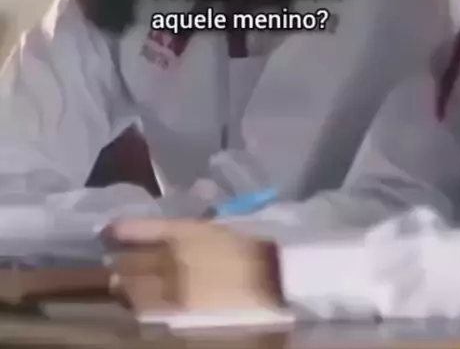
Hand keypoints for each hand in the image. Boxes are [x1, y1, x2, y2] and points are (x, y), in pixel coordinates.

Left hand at [107, 219, 282, 314]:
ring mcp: (175, 284)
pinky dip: (139, 304)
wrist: (272, 274)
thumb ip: (183, 232)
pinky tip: (136, 303)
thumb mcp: (212, 228)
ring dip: (125, 285)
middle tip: (115, 264)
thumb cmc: (246, 247)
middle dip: (121, 262)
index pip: (139, 229)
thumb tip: (161, 237)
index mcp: (183, 231)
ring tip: (121, 285)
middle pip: (131, 261)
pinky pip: (150, 308)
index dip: (120, 230)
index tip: (107, 231)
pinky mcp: (182, 309)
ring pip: (135, 287)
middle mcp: (172, 255)